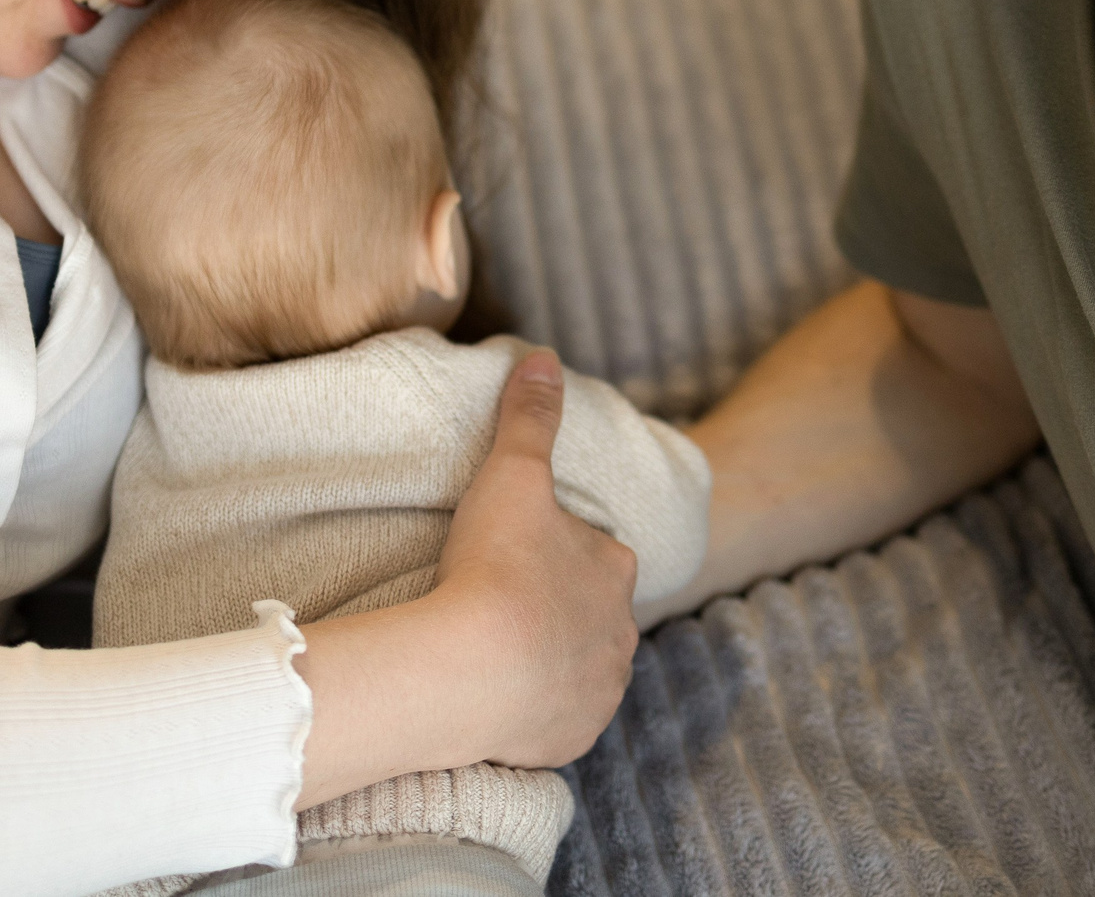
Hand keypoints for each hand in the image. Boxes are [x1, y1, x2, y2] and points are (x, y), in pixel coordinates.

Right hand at [435, 349, 640, 767]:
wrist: (471, 669)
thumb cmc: (494, 566)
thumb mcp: (511, 473)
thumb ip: (530, 416)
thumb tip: (544, 358)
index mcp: (615, 568)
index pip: (596, 553)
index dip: (556, 551)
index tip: (516, 556)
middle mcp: (622, 631)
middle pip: (592, 612)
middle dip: (557, 608)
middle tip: (500, 604)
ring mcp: (600, 689)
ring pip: (580, 667)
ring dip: (548, 660)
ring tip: (493, 652)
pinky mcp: (573, 736)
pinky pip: (559, 719)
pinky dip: (535, 710)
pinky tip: (497, 699)